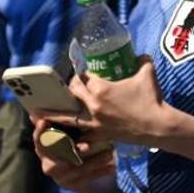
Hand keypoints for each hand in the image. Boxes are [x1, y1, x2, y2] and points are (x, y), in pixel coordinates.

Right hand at [32, 118, 115, 192]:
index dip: (40, 132)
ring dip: (92, 161)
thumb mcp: (78, 131)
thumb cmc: (85, 145)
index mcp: (46, 149)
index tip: (45, 122)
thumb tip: (69, 92)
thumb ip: (70, 118)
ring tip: (109, 153)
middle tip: (87, 146)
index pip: (39, 140)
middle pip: (55, 158)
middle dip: (70, 151)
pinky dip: (99, 172)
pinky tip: (112, 166)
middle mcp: (49, 164)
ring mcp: (59, 177)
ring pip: (74, 168)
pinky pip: (85, 179)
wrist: (95, 175)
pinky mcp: (71, 186)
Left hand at [38, 57, 171, 148]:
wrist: (157, 126)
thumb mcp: (147, 73)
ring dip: (52, 115)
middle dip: (69, 88)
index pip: (83, 77)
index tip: (80, 70)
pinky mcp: (99, 135)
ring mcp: (94, 123)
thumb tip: (139, 54)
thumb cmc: (151, 98)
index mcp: (101, 89)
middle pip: (72, 93)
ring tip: (36, 115)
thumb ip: (141, 60)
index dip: (80, 73)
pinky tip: (62, 138)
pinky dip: (71, 138)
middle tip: (69, 86)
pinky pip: (80, 137)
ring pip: (67, 118)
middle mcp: (93, 106)